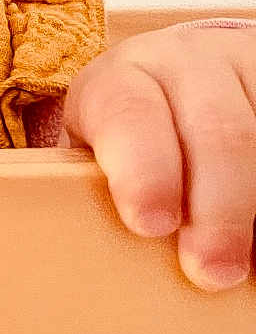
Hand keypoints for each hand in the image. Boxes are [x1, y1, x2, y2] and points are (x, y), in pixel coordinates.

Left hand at [61, 26, 255, 291]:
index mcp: (122, 79)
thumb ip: (92, 190)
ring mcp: (242, 64)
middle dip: (218, 208)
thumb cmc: (130, 141)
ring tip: (254, 262)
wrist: (185, 75)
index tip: (149, 225)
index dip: (142, 172)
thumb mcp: (100, 150)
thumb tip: (93, 267)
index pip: (129, 115)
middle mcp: (186, 62)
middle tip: (213, 271)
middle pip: (216, 131)